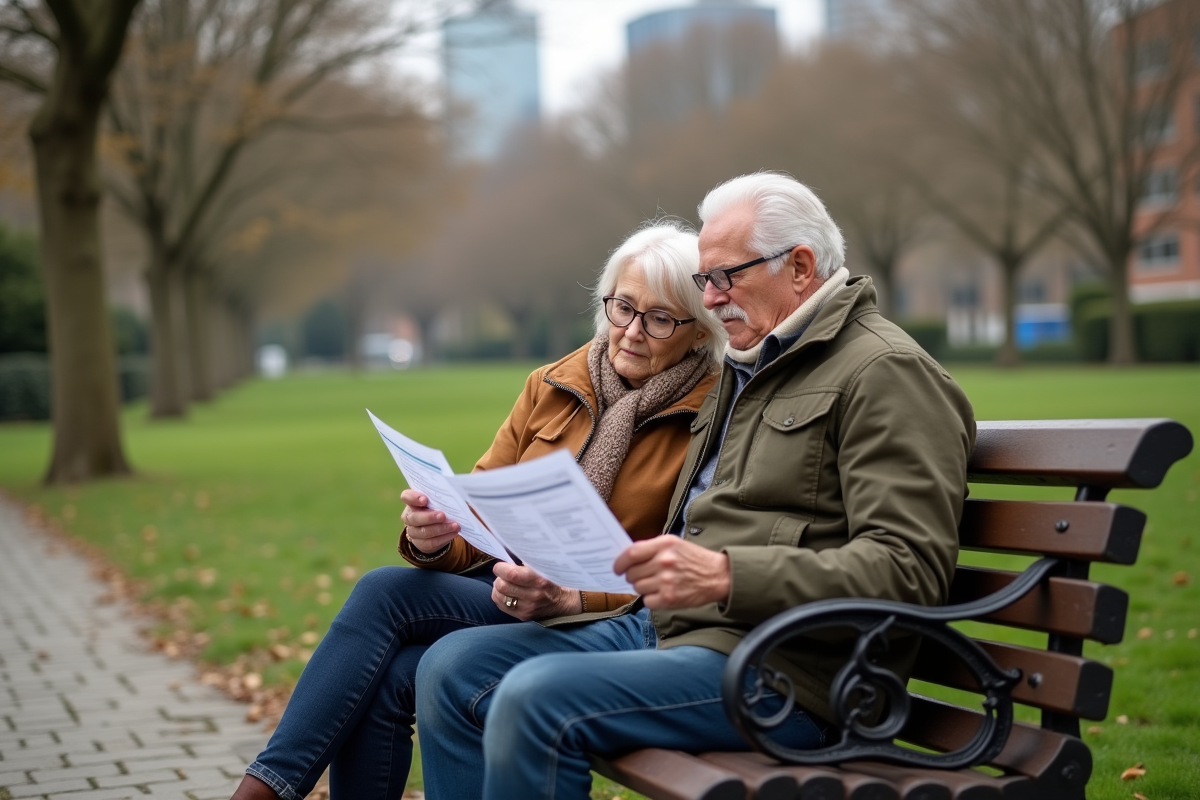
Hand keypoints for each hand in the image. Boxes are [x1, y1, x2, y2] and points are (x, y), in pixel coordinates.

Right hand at [400, 489, 460, 553]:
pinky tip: (454, 532)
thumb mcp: (440, 500)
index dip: (413, 498)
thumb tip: (459, 494)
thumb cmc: (439, 507)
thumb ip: (444, 496)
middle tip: (443, 515)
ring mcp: (413, 531)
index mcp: (412, 502)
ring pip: (424, 532)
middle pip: (414, 518)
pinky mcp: (421, 543)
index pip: (406, 497)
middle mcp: (409, 516)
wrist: (435, 527)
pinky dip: (444, 537)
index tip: (425, 499)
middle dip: (429, 517)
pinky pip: (431, 542)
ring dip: (440, 528)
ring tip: (455, 525)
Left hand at [491, 562, 582, 620]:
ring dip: (498, 588)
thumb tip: (507, 557)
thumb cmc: (551, 580)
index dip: (501, 568)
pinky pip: (501, 605)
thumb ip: (526, 563)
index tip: (501, 565)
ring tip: (506, 583)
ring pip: (498, 596)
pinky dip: (500, 597)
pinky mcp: (522, 616)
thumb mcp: (543, 568)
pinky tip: (508, 593)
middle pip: (501, 586)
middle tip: (504, 574)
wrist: (562, 601)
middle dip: (499, 577)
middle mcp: (533, 596)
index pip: (511, 574)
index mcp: (539, 581)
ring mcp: (527, 608)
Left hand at [613, 535, 730, 609]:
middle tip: (640, 577)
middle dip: (632, 577)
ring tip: (656, 584)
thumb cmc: (694, 559)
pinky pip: (647, 601)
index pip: (631, 554)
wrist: (719, 576)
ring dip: (642, 588)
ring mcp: (666, 581)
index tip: (617, 568)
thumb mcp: (674, 544)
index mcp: (664, 545)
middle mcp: (664, 562)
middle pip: (632, 573)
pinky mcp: (669, 598)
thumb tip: (627, 558)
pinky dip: (651, 600)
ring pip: (638, 588)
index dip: (619, 563)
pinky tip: (662, 594)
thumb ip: (652, 548)